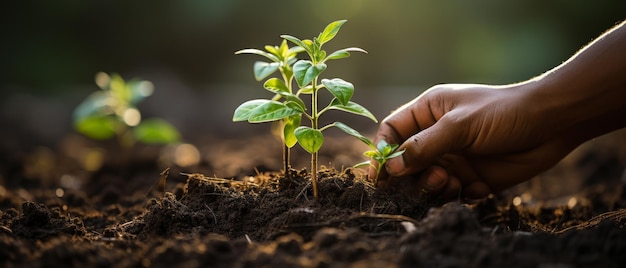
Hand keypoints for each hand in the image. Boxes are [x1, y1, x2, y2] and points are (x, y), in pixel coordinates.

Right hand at [369, 83, 580, 200]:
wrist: (552, 124)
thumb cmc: (503, 112)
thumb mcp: (459, 125)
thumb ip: (423, 146)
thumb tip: (391, 168)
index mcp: (428, 112)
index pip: (392, 131)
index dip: (382, 152)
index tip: (379, 174)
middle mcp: (437, 136)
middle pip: (405, 163)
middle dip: (411, 175)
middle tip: (432, 176)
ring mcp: (454, 158)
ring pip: (427, 182)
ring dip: (434, 187)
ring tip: (452, 180)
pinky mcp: (472, 178)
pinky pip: (452, 194)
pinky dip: (458, 196)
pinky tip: (475, 186)